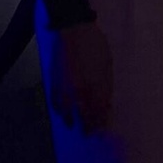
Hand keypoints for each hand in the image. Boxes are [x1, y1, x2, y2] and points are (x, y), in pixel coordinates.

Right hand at [52, 20, 113, 134]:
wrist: (74, 29)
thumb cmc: (96, 44)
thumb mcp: (107, 64)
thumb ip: (106, 84)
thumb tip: (106, 101)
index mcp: (99, 84)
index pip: (101, 109)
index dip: (102, 120)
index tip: (103, 128)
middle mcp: (83, 89)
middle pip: (86, 113)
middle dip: (89, 125)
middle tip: (90, 133)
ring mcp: (67, 86)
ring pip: (70, 110)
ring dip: (73, 121)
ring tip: (75, 127)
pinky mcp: (55, 81)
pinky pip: (56, 101)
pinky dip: (59, 109)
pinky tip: (62, 114)